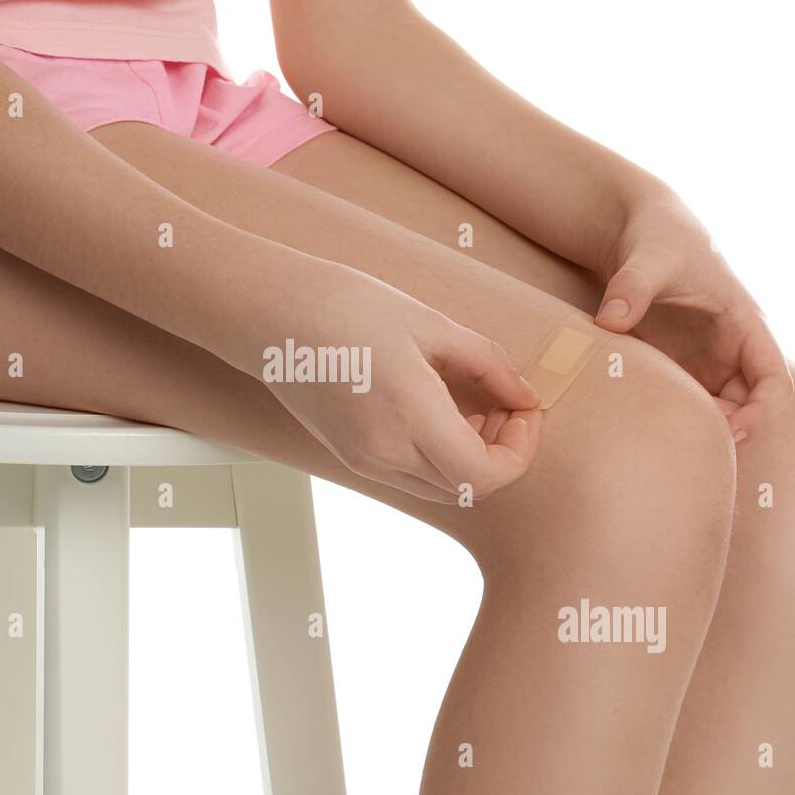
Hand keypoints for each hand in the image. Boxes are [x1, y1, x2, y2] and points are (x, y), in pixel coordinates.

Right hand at [262, 263, 541, 502]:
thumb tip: (527, 394)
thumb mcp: (429, 324)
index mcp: (409, 415)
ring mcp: (363, 460)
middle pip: (467, 488)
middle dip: (501, 452)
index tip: (526, 410)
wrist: (268, 313)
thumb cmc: (344, 306)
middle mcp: (385, 452)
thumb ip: (488, 364)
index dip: (519, 451)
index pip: (484, 474)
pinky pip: (411, 474)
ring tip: (475, 405)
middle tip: (508, 404)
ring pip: (440, 486)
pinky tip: (438, 410)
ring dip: (471, 457)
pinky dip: (439, 454)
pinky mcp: (349, 456)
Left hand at [594, 188, 792, 442]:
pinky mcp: (676, 366)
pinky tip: (639, 426)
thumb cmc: (657, 239)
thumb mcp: (647, 258)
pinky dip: (670, 418)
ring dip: (695, 428)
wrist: (637, 232)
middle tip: (681, 443)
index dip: (760, 413)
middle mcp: (731, 350)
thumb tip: (609, 322)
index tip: (730, 432)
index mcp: (744, 324)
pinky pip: (682, 403)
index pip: (774, 382)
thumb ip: (631, 288)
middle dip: (722, 430)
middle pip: (745, 408)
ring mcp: (704, 361)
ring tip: (658, 441)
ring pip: (714, 411)